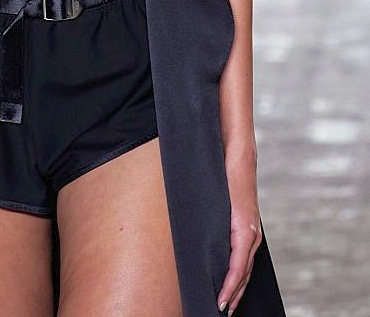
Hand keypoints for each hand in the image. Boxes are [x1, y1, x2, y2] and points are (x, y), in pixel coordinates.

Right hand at [216, 150, 262, 314]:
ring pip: (243, 273)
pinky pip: (239, 261)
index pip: (242, 267)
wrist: (236, 153)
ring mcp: (250, 231)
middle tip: (221, 312)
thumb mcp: (219, 202)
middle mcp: (252, 234)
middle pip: (244, 275)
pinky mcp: (245, 226)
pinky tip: (224, 292)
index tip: (224, 304)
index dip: (234, 288)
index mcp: (246, 229)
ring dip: (232, 294)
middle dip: (233, 297)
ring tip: (221, 308)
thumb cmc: (224, 174)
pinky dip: (232, 280)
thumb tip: (202, 230)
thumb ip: (216, 218)